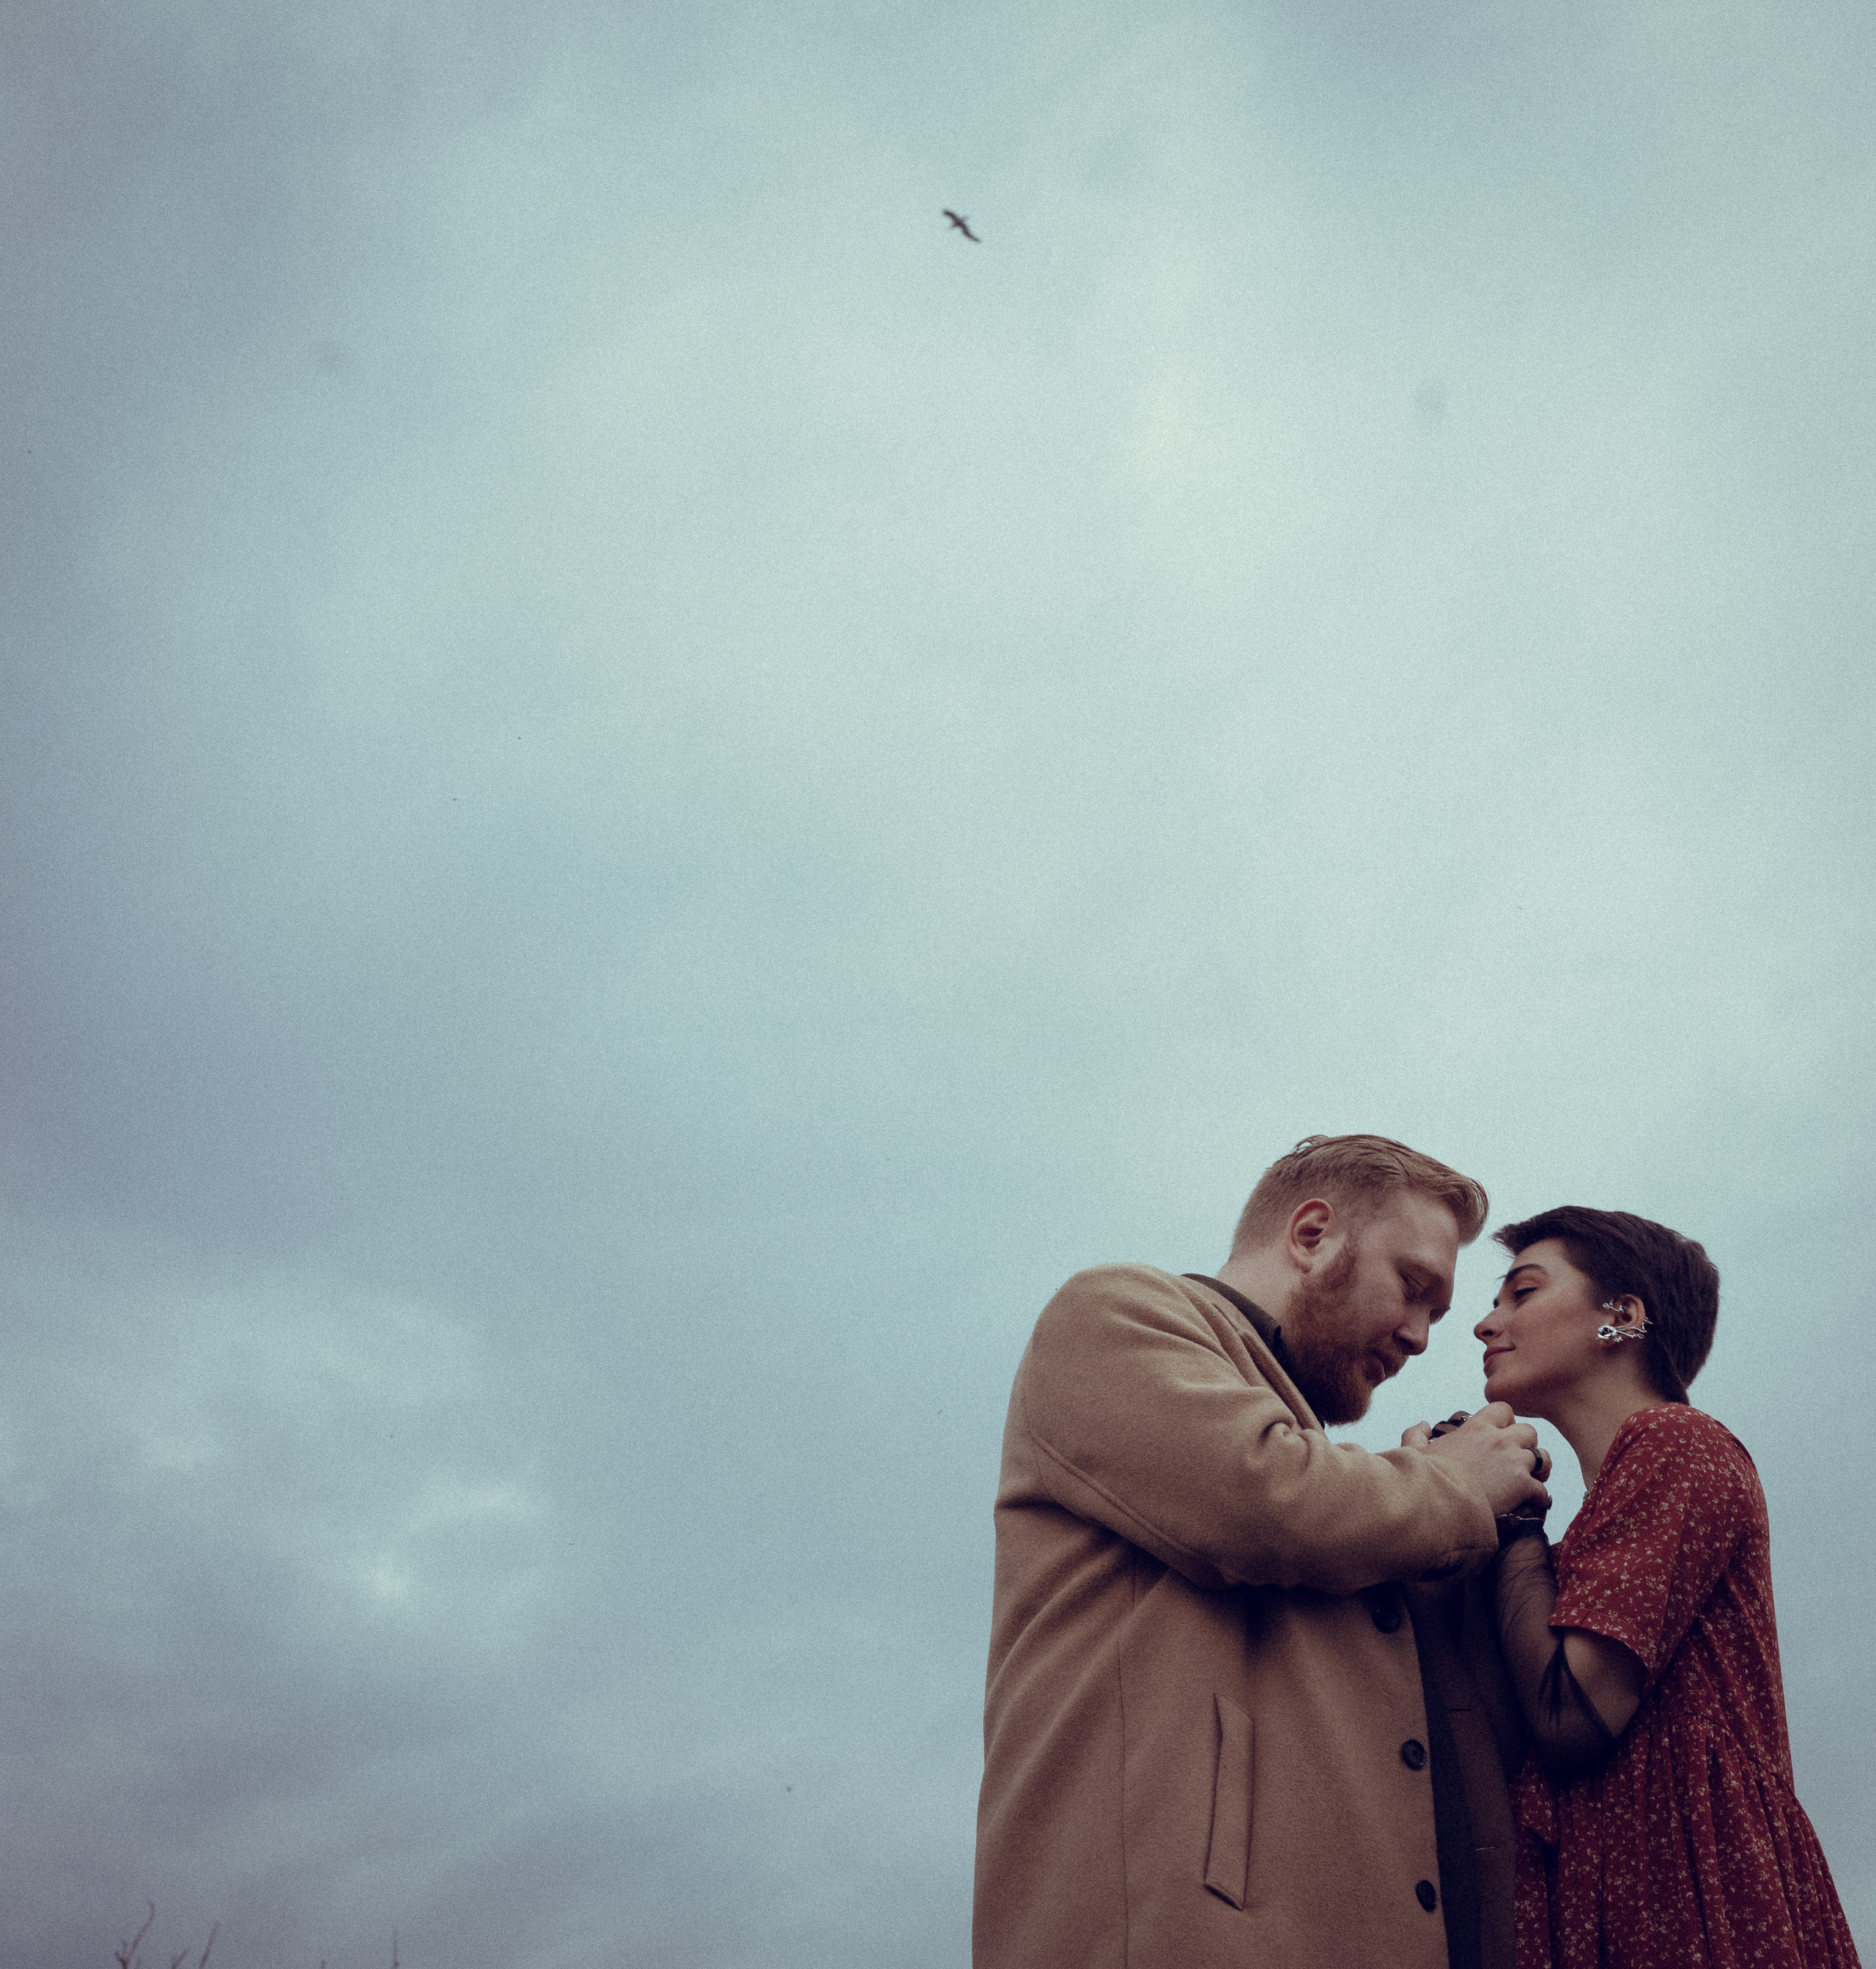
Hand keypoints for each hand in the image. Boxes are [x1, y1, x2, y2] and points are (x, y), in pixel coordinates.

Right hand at [1412, 1401, 1549, 1515]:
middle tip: (1517, 1459)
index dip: (1506, 1421)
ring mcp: (1513, 1462)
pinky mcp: (1523, 1486)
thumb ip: (1416, 1434)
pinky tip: (1530, 1505)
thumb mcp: (1415, 1451)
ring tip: (1531, 1480)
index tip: (1501, 1435)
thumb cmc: (1425, 1479)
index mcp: (1476, 1428)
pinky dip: (1539, 1498)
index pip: (1503, 1409)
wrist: (1438, 1504)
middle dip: (1526, 1444)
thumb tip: (1423, 1425)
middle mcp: (1499, 1440)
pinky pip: (1543, 1491)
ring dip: (1538, 1469)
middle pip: (1530, 1431)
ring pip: (1543, 1458)